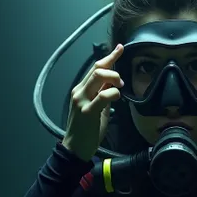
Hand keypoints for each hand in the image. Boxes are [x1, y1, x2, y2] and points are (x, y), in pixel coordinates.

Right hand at [63, 44, 123, 161]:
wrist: (75, 148)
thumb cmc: (86, 130)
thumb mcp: (97, 109)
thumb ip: (102, 96)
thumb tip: (113, 85)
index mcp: (81, 90)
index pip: (95, 68)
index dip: (109, 57)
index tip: (120, 48)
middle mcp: (79, 91)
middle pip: (97, 69)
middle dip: (114, 69)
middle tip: (121, 82)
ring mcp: (81, 100)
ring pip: (98, 77)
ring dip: (113, 78)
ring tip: (119, 89)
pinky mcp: (86, 111)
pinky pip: (102, 95)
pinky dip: (113, 93)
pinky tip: (116, 97)